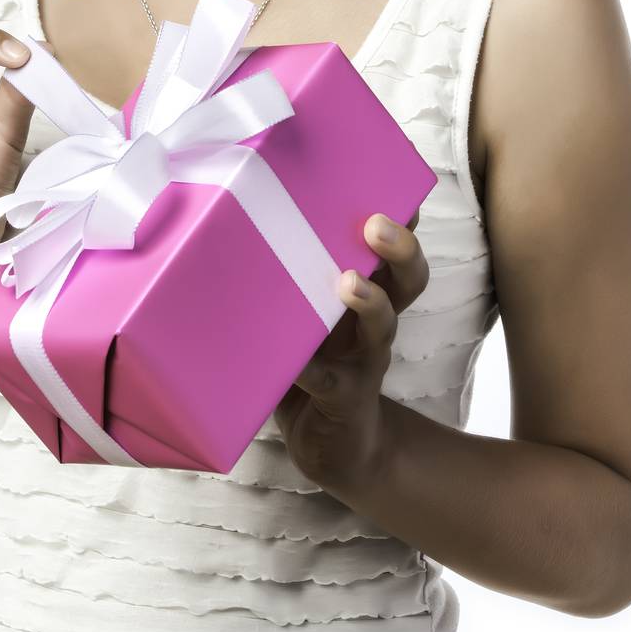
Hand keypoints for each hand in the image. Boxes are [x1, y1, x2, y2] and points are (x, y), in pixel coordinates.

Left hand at [273, 210, 429, 495]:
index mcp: (367, 291)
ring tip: (350, 282)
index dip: (403, 216)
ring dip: (370, 302)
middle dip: (400, 248)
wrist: (332, 446)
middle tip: (377, 223)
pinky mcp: (343, 397)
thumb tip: (222, 211)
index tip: (398, 185)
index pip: (394, 247)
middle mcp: (374, 320)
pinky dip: (309, 369)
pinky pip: (328, 380)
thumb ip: (280, 273)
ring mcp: (364, 360)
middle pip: (408, 278)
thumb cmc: (308, 360)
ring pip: (383, 325)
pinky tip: (293, 363)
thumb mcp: (300, 313)